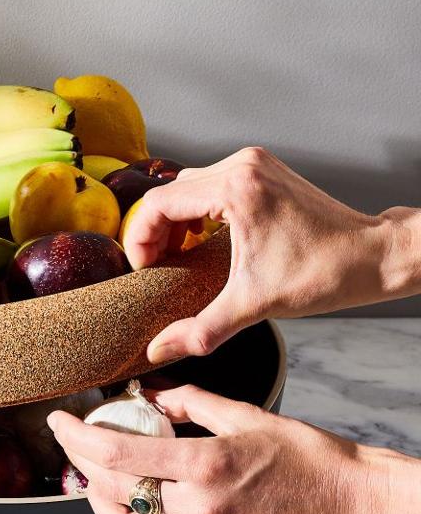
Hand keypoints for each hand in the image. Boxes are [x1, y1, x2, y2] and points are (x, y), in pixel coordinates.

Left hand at [48, 384, 412, 513]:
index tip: (59, 422)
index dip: (77, 437)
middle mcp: (200, 510)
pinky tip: (146, 495)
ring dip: (101, 501)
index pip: (117, 454)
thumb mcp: (247, 414)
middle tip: (71, 443)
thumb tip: (151, 396)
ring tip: (92, 476)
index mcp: (204, 467)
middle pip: (113, 492)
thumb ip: (190, 403)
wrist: (354, 507)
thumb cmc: (309, 457)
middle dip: (81, 464)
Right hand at [123, 147, 396, 363]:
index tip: (145, 268)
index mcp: (235, 189)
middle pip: (170, 192)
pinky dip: (197, 210)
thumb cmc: (323, 273)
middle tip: (158, 266)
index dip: (140, 238)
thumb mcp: (253, 304)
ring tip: (177, 255)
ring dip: (175, 220)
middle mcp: (241, 166)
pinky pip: (210, 184)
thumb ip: (200, 329)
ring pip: (188, 186)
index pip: (159, 203)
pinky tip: (202, 240)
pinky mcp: (262, 170)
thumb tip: (159, 350)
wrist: (372, 256)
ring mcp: (253, 164)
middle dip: (155, 231)